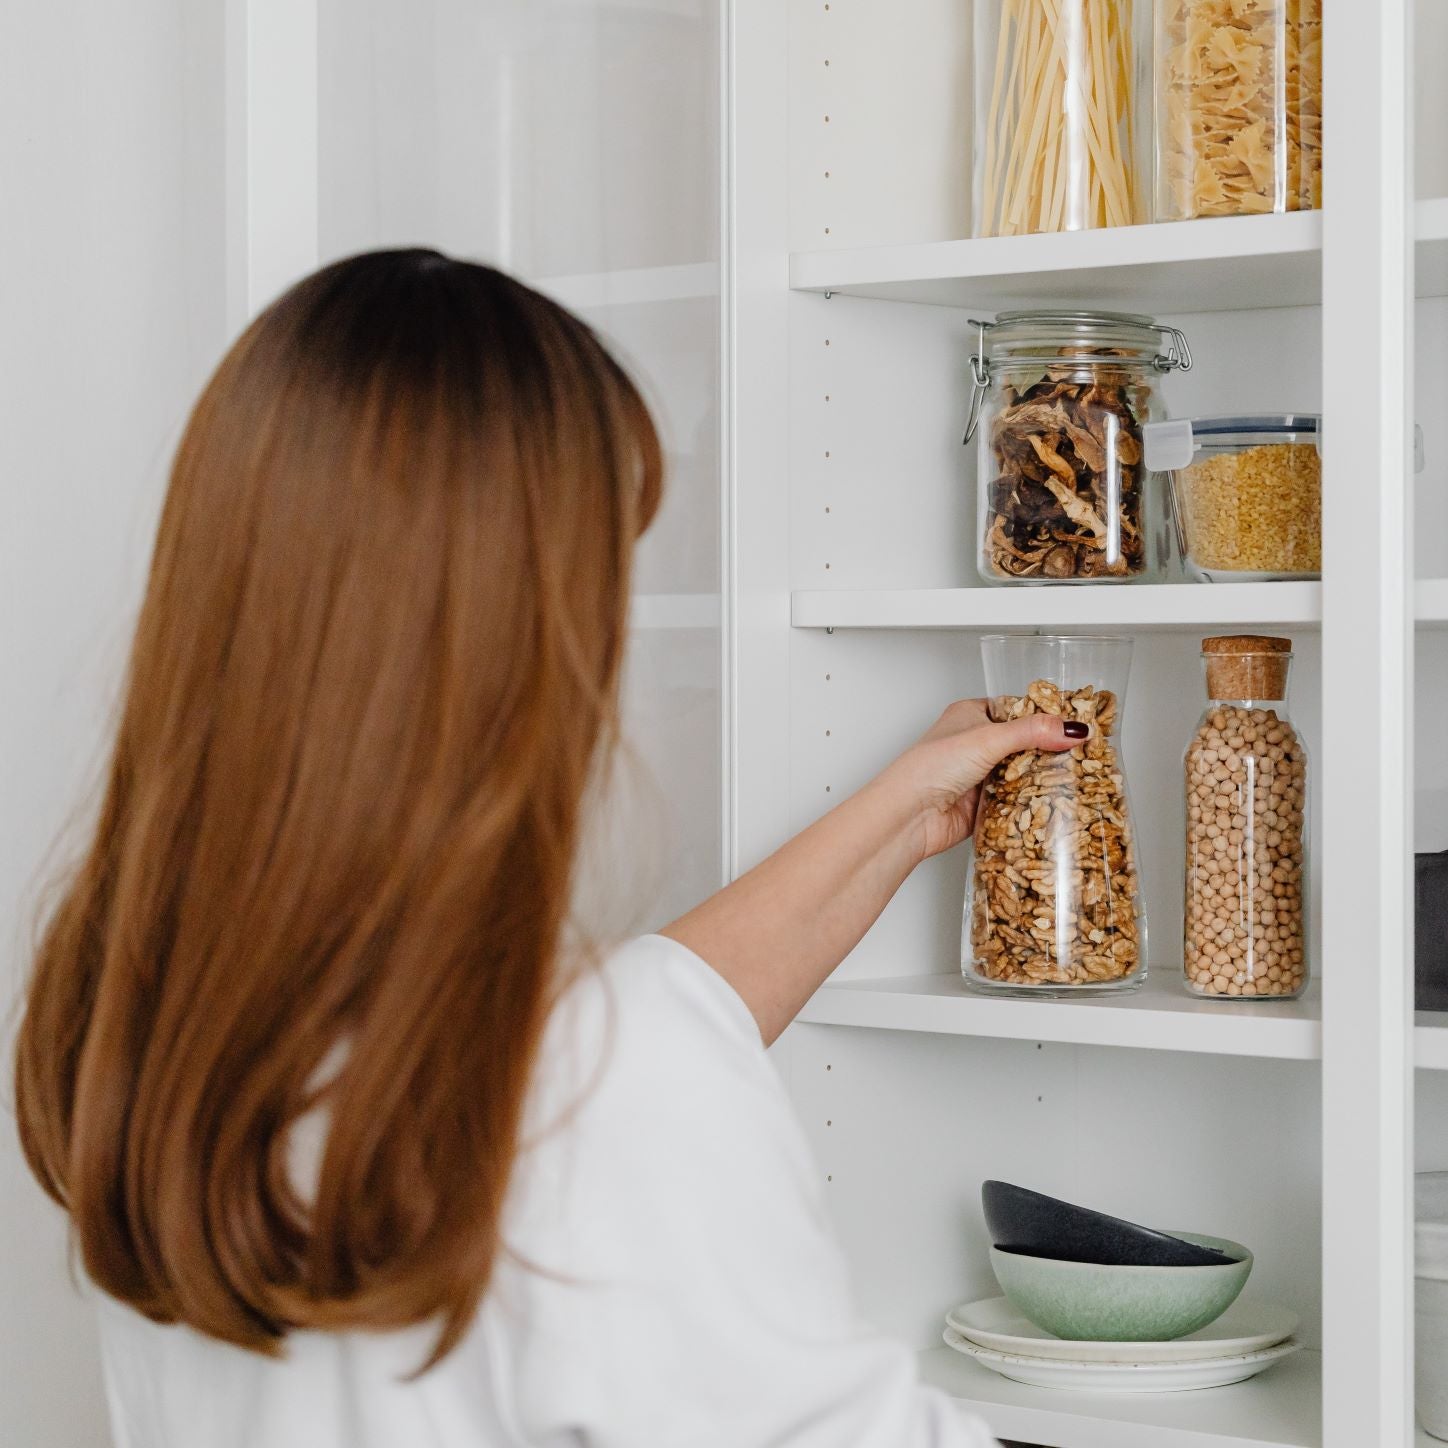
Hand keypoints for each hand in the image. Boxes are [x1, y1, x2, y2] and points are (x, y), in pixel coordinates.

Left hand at [883, 698, 1087, 861]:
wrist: (910, 815)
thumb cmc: (929, 768)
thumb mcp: (987, 739)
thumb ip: (1033, 732)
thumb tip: (1072, 729)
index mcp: (972, 714)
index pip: (1019, 709)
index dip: (1047, 716)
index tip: (1077, 722)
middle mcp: (975, 743)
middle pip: (1024, 743)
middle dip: (1050, 749)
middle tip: (1085, 752)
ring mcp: (981, 774)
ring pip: (1023, 772)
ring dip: (1043, 777)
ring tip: (1079, 776)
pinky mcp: (985, 803)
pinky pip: (1018, 799)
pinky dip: (1033, 800)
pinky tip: (1055, 801)